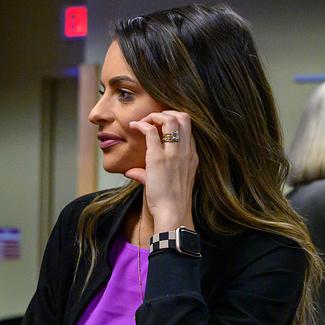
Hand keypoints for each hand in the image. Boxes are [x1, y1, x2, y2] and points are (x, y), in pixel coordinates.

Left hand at [126, 110, 197, 231]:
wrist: (172, 212)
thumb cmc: (170, 201)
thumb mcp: (166, 182)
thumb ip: (149, 173)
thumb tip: (132, 172)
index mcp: (192, 156)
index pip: (188, 127)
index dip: (174, 120)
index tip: (159, 124)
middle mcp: (186, 151)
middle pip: (184, 117)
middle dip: (167, 112)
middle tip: (152, 119)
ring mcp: (174, 153)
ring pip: (171, 119)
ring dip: (154, 116)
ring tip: (143, 122)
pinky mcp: (158, 158)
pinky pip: (151, 131)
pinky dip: (142, 124)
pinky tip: (133, 126)